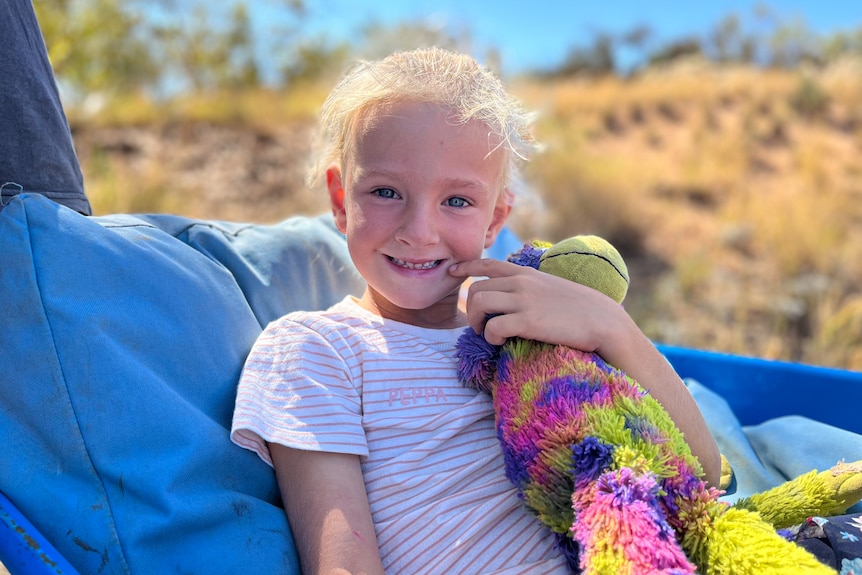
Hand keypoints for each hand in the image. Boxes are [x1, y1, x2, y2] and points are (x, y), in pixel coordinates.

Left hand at [449, 258, 625, 350]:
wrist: (603, 321)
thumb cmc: (580, 309)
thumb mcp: (551, 288)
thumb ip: (530, 287)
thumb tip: (513, 296)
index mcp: (526, 273)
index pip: (488, 263)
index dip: (466, 266)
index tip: (452, 272)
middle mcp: (521, 282)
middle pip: (475, 288)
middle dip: (471, 308)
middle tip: (480, 325)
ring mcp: (524, 300)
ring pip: (478, 303)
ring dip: (476, 322)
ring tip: (487, 334)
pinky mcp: (528, 321)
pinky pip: (492, 327)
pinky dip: (490, 337)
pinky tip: (501, 342)